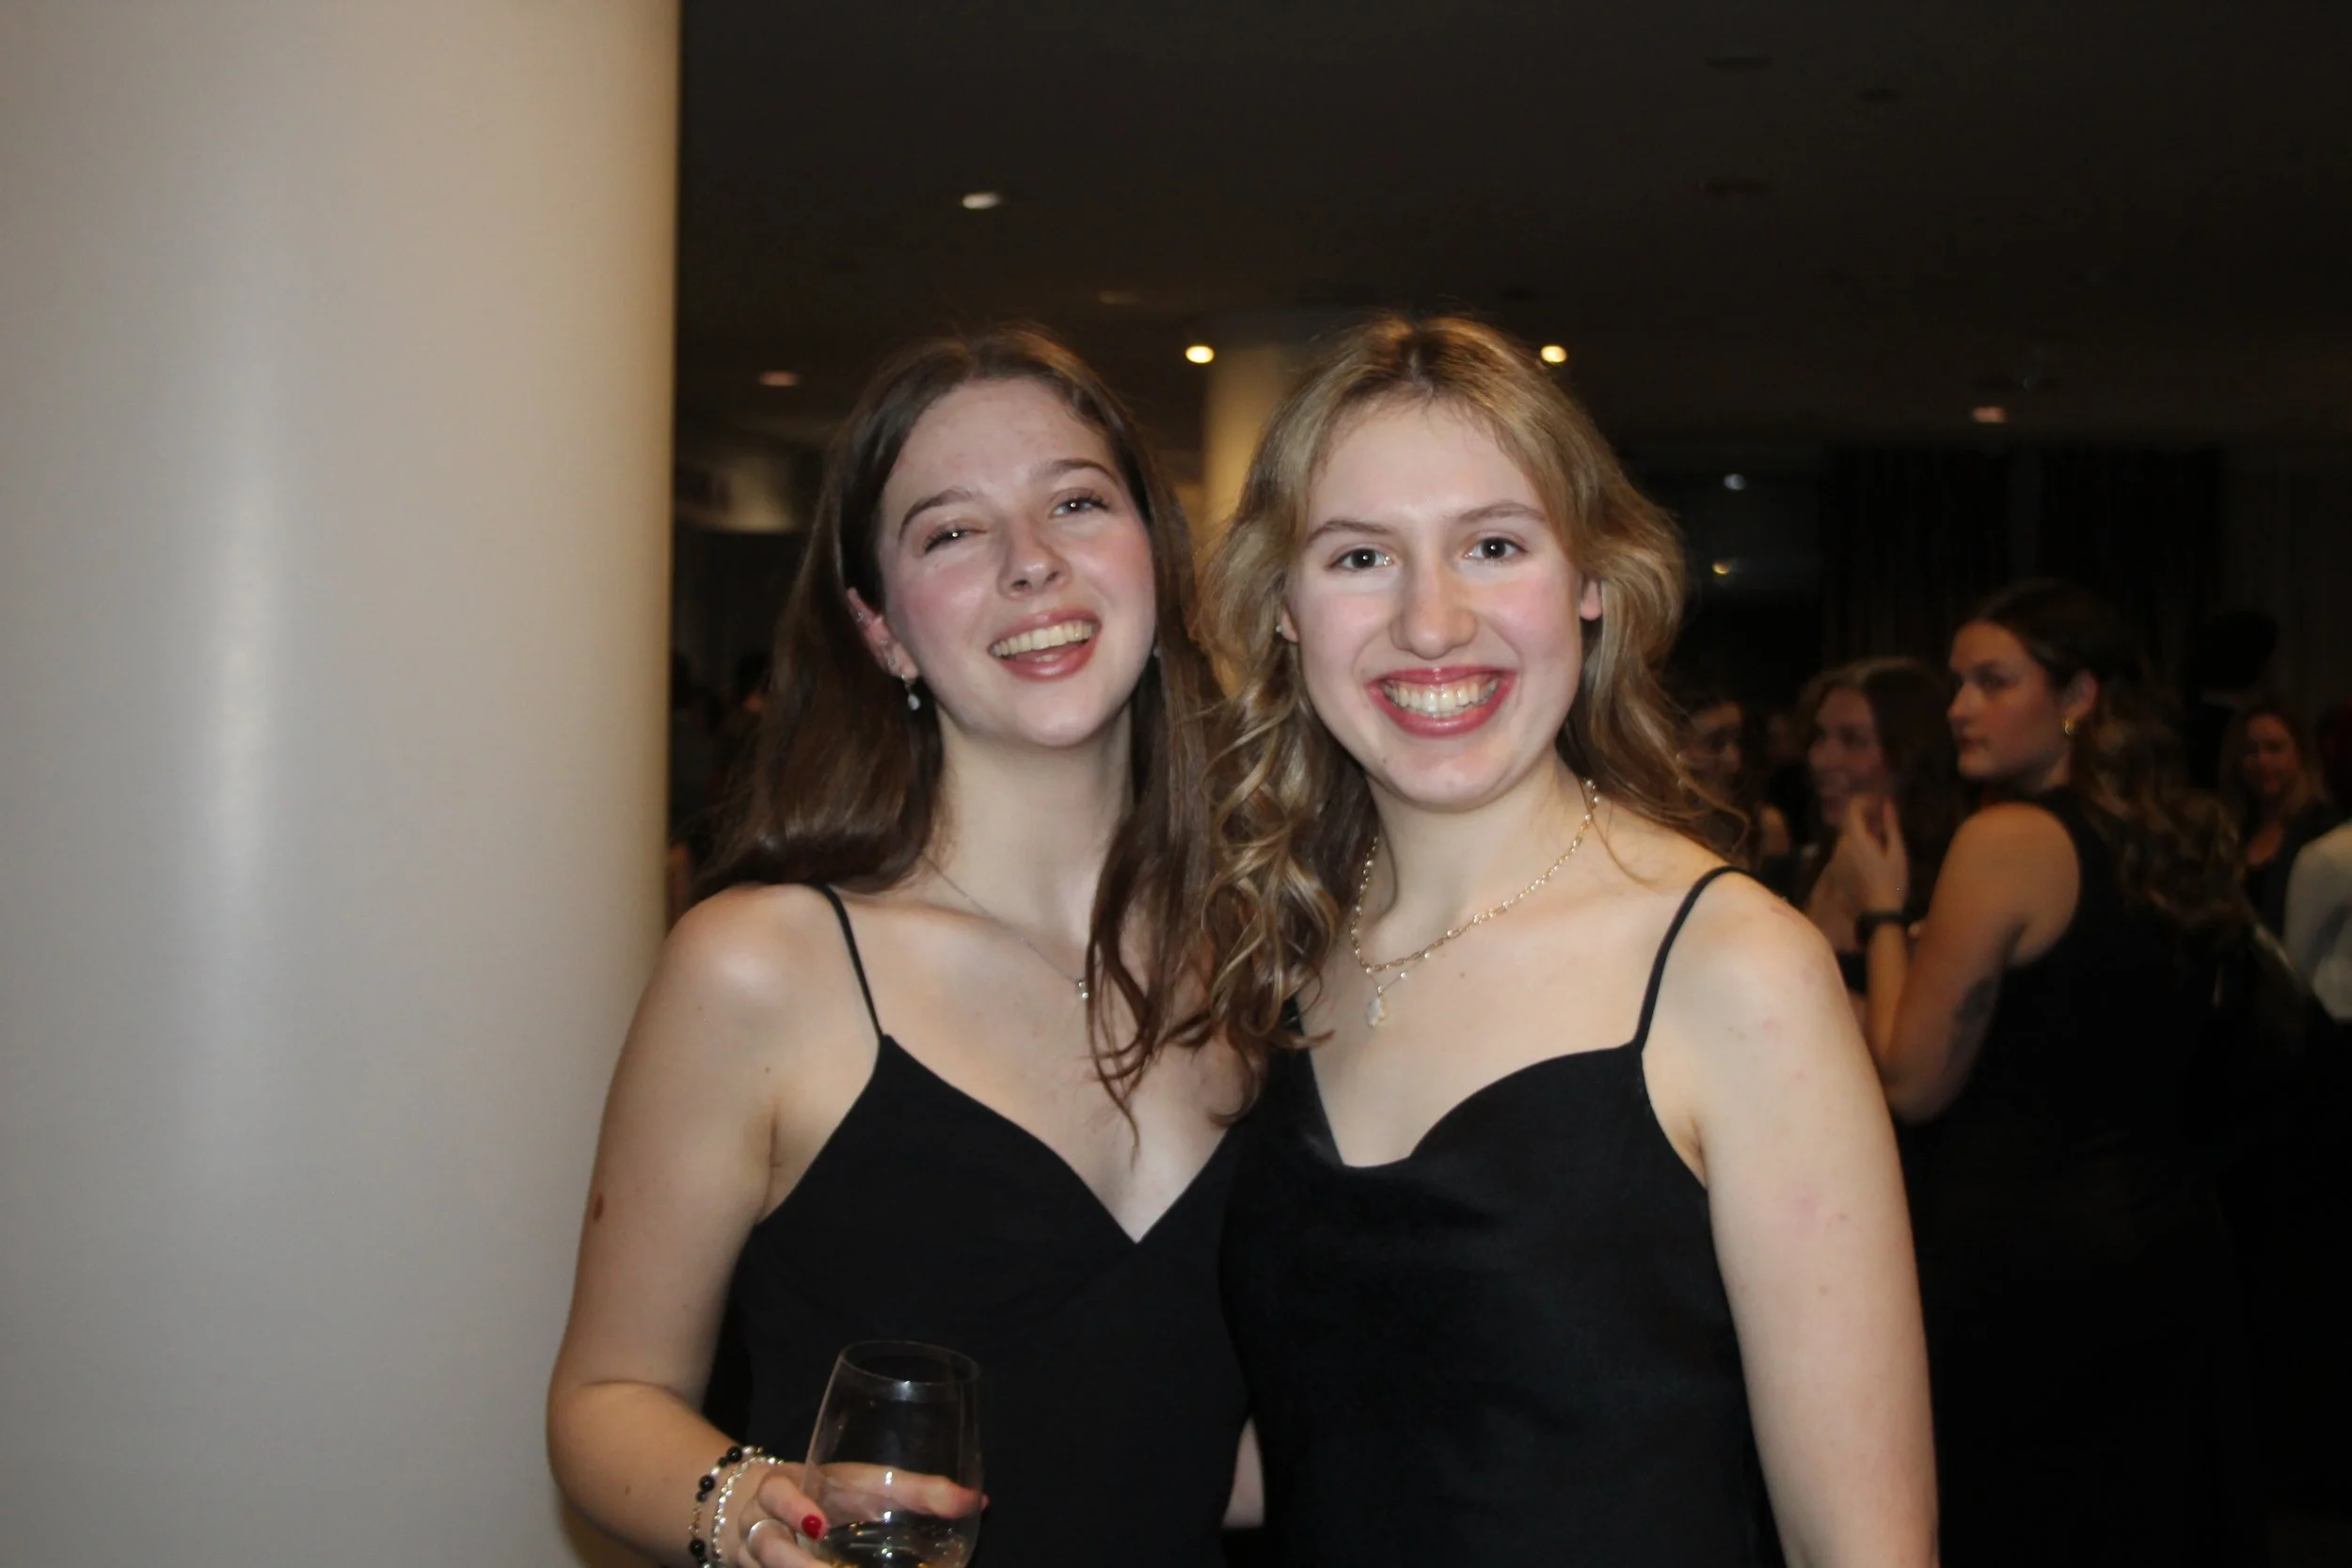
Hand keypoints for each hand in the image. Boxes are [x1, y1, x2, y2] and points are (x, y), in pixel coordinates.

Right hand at [737, 1463, 985, 1566]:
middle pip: (768, 1547)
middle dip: (797, 1565)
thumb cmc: (827, 1493)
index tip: (818, 1524)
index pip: (779, 1492)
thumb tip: (980, 1504)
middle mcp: (762, 1524)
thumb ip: (918, 1492)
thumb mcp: (865, 1484)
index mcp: (784, 1489)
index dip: (792, 1506)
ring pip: (766, 1567)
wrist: (760, 1509)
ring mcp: (756, 1556)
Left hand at [1831, 796, 1909, 914]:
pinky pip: (1843, 853)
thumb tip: (1888, 804)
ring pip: (1846, 839)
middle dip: (1865, 819)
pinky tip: (1870, 861)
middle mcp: (1841, 846)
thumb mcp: (1897, 852)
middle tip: (1884, 825)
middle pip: (1850, 823)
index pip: (1853, 808)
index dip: (1864, 801)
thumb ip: (1890, 825)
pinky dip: (1854, 849)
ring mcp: (1835, 860)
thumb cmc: (1892, 882)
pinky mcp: (1835, 871)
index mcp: (1856, 839)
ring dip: (1860, 835)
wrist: (1877, 912)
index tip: (1878, 803)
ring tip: (1880, 846)